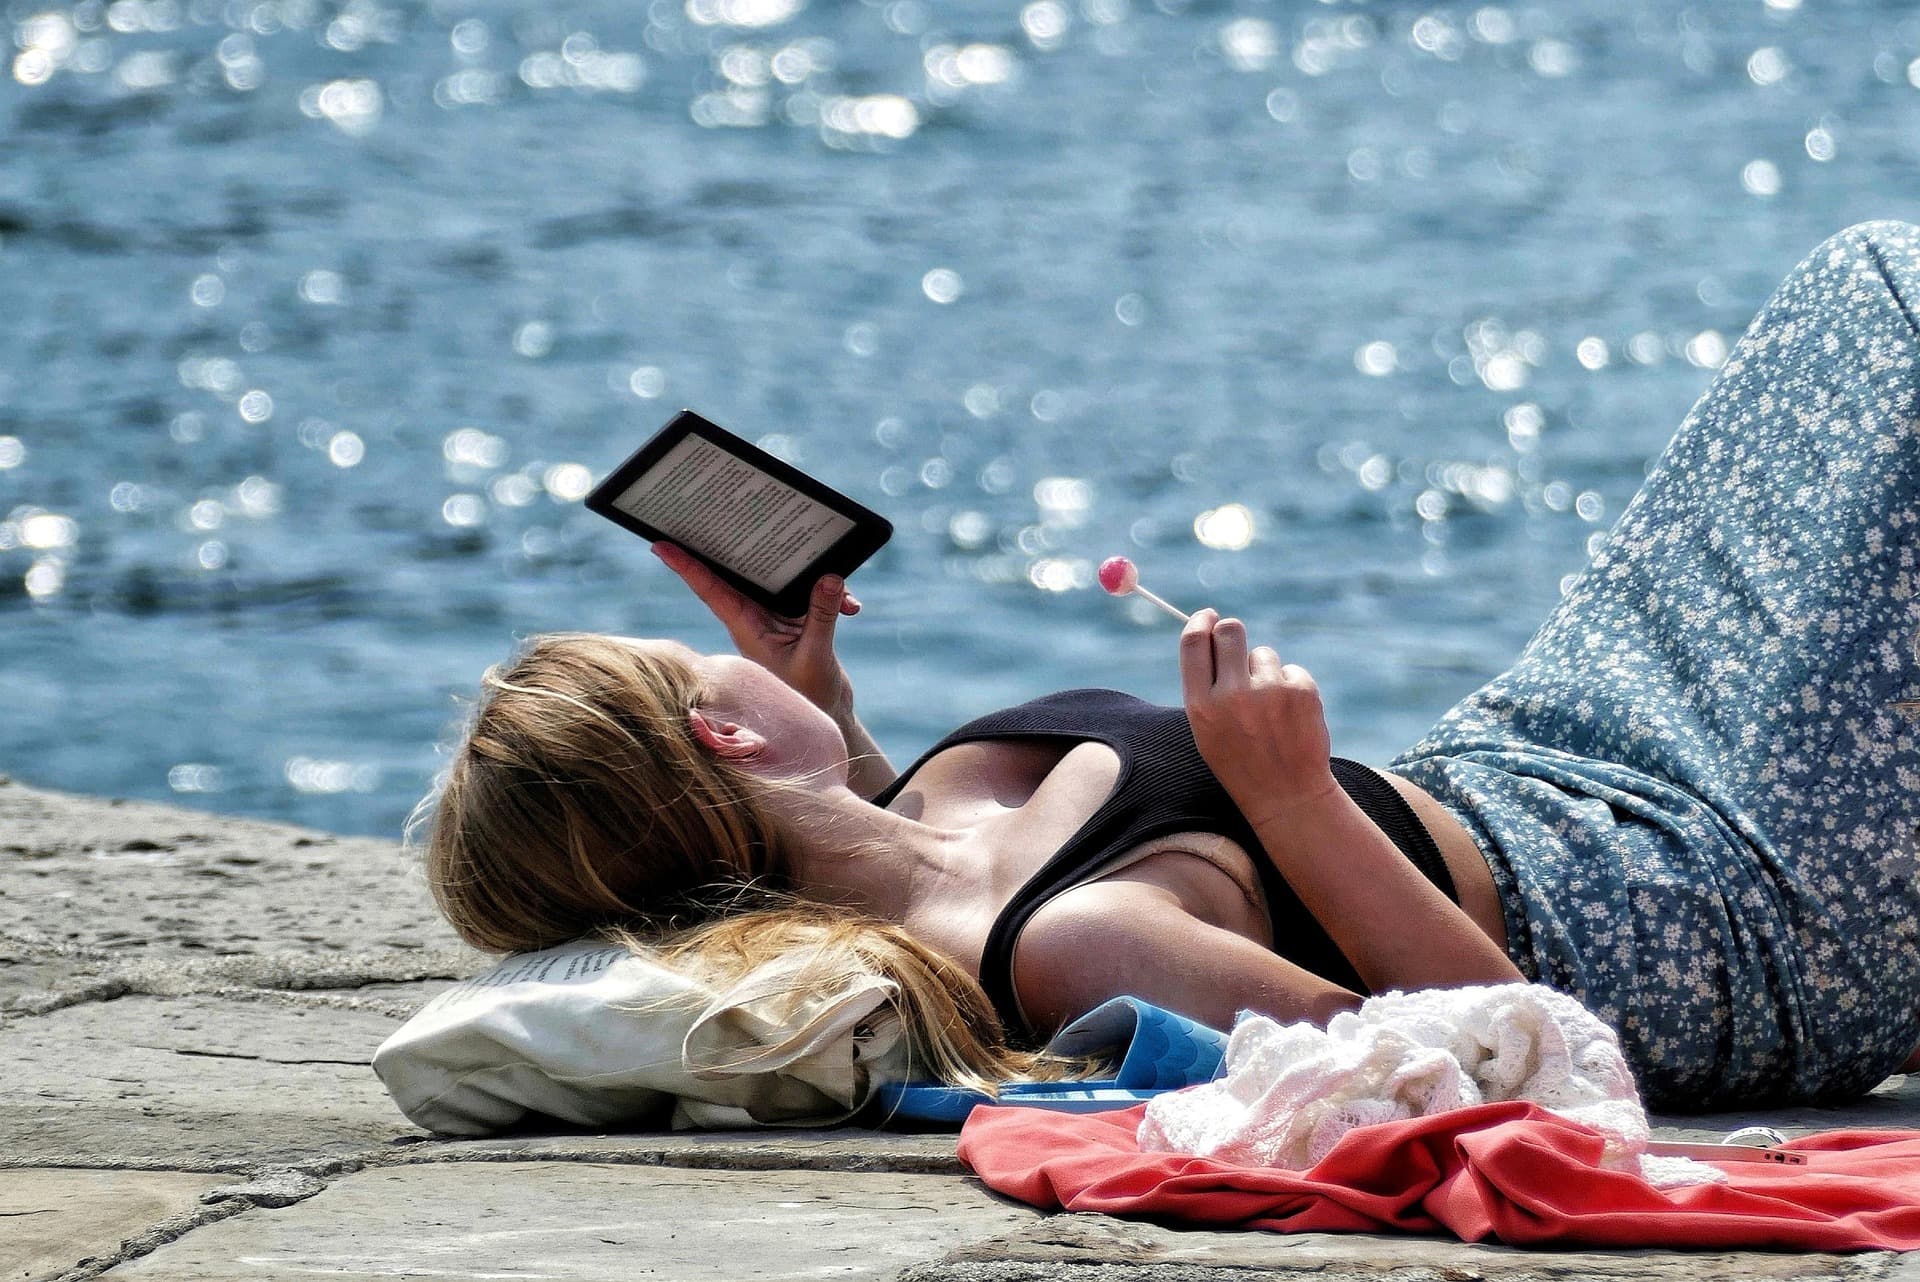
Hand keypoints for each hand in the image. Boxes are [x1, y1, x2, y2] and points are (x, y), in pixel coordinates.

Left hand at [651, 542, 861, 715]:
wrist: (826, 716)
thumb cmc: (810, 694)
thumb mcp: (815, 654)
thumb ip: (821, 615)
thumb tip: (830, 576)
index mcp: (746, 626)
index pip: (711, 590)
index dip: (686, 567)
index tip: (660, 545)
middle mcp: (757, 617)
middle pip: (746, 573)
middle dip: (750, 547)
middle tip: (740, 518)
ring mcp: (778, 617)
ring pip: (787, 579)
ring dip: (814, 579)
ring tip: (840, 589)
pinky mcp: (800, 619)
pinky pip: (813, 594)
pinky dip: (833, 597)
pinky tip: (852, 608)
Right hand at [1179, 608, 1338, 823]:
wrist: (1287, 797)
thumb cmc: (1242, 763)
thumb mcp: (1208, 731)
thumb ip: (1205, 687)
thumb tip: (1210, 633)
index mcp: (1201, 707)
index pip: (1194, 642)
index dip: (1200, 622)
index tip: (1207, 616)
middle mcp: (1232, 695)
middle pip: (1230, 631)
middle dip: (1231, 632)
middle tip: (1236, 646)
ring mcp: (1269, 692)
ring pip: (1264, 654)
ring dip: (1265, 672)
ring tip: (1269, 710)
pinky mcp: (1302, 691)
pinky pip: (1291, 670)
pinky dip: (1290, 686)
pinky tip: (1290, 717)